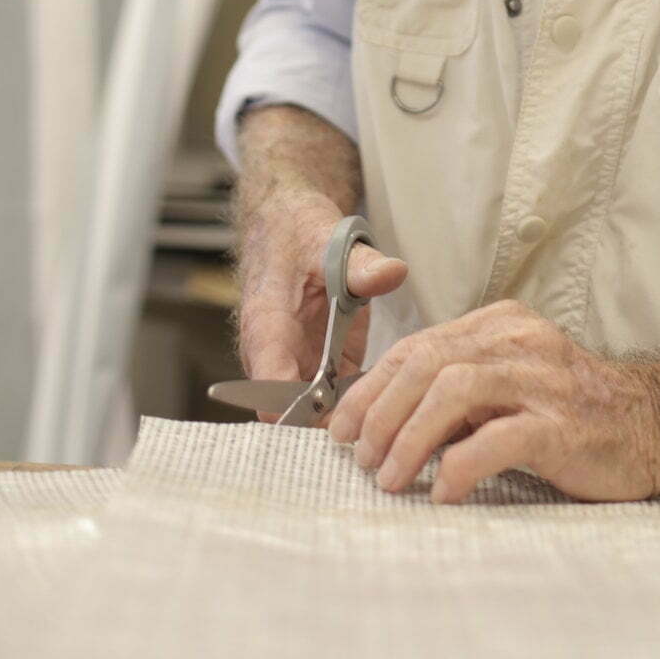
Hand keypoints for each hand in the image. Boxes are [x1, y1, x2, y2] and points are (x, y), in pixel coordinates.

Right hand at [236, 188, 407, 421]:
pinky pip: (338, 401)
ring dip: (348, 423)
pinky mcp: (323, 364)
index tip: (339, 422)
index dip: (299, 413)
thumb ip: (360, 263)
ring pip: (315, 415)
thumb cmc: (297, 234)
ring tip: (391, 425)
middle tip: (378, 432)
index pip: (270, 388)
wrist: (287, 227)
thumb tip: (392, 274)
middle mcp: (277, 356)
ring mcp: (299, 363)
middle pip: (292, 414)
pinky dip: (360, 408)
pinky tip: (393, 406)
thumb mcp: (327, 241)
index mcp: (267, 329)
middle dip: (331, 429)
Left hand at [326, 299, 659, 502]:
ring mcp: (542, 381)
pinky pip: (498, 440)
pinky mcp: (563, 426)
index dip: (371, 387)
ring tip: (389, 478)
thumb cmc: (573, 414)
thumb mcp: (510, 386)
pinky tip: (444, 492)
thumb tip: (383, 424)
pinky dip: (460, 465)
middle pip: (427, 361)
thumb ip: (459, 392)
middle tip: (359, 456)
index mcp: (501, 325)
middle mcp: (519, 342)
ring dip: (409, 437)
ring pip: (453, 390)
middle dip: (380, 411)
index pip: (419, 346)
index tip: (341, 427)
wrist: (656, 426)